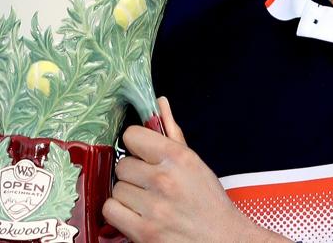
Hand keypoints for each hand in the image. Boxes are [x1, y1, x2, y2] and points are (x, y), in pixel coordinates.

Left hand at [103, 97, 287, 242]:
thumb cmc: (210, 204)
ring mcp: (152, 208)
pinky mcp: (143, 232)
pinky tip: (136, 213)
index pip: (132, 135)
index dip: (136, 146)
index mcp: (179, 158)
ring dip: (127, 195)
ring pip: (116, 188)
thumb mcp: (195, 164)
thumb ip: (173, 133)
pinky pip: (110, 210)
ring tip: (146, 201)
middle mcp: (164, 180)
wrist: (222, 240)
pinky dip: (119, 212)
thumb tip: (159, 104)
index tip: (142, 154)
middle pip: (122, 165)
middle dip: (133, 174)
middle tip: (149, 183)